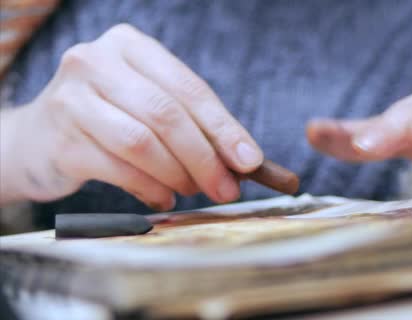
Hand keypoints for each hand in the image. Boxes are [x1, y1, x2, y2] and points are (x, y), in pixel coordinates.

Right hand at [0, 24, 262, 209]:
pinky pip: (118, 170)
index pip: (189, 88)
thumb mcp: (149, 106)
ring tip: (193, 190)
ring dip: (178, 174)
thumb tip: (241, 161)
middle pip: (166, 114)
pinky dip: (150, 189)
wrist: (38, 140)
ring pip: (142, 142)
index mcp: (130, 46)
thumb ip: (192, 124)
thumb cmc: (109, 120)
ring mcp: (72, 98)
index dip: (224, 127)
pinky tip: (164, 198)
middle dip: (205, 157)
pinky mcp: (60, 138)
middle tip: (227, 189)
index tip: (251, 161)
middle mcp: (96, 62)